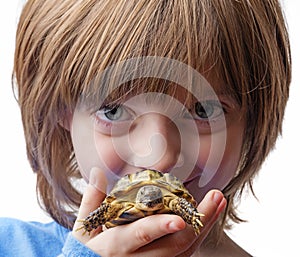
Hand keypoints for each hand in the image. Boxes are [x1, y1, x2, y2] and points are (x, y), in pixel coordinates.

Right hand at [72, 168, 226, 256]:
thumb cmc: (86, 252)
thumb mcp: (84, 229)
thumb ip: (92, 199)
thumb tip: (97, 172)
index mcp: (116, 245)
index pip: (141, 234)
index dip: (161, 227)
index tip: (181, 218)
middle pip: (175, 245)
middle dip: (200, 222)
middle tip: (216, 198)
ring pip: (184, 252)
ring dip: (205, 227)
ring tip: (217, 204)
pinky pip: (184, 256)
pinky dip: (198, 238)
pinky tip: (205, 220)